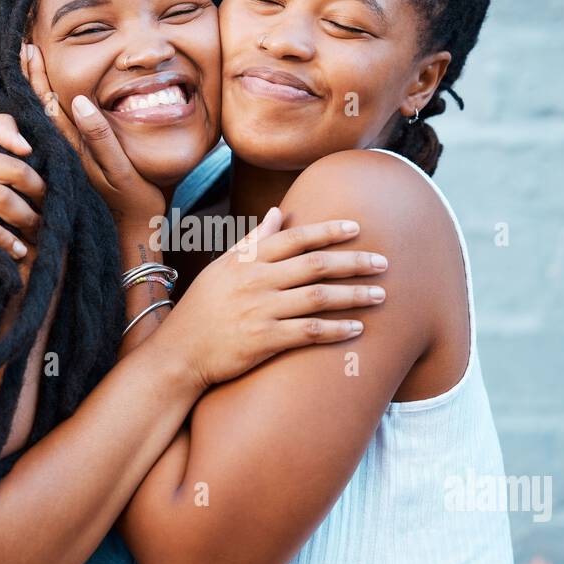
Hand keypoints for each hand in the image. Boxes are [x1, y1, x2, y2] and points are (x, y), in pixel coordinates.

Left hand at [21, 42, 165, 229]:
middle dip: (32, 77)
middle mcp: (67, 151)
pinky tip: (48, 99)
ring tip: (28, 64)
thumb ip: (101, 137)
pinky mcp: (79, 165)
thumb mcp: (120, 169)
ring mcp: (72, 158)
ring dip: (39, 90)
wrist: (138, 232)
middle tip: (22, 47)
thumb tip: (79, 100)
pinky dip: (51, 110)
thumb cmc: (135, 200)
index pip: (48, 106)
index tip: (27, 49)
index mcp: (73, 147)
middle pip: (43, 108)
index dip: (37, 77)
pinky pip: (59, 132)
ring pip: (49, 119)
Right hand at [154, 208, 389, 390]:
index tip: (357, 228)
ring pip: (317, 297)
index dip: (328, 231)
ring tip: (380, 295)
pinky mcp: (263, 340)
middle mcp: (256, 281)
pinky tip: (357, 328)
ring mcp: (260, 310)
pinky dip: (335, 329)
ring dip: (353, 295)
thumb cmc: (203, 308)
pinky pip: (308, 332)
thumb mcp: (224, 267)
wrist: (180, 352)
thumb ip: (254, 240)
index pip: (295, 238)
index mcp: (248, 260)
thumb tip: (278, 211)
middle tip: (384, 262)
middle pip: (315, 265)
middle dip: (353, 262)